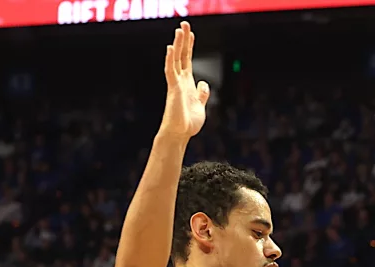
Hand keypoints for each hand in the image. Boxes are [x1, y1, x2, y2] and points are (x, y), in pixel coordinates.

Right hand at [160, 22, 209, 141]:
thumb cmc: (188, 123)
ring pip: (176, 60)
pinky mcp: (173, 90)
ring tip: (179, 30)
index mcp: (188, 84)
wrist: (180, 134)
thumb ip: (202, 94)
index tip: (191, 34)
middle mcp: (180, 81)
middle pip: (182, 56)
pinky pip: (170, 72)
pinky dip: (170, 60)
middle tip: (184, 24)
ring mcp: (176, 84)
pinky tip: (171, 48)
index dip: (189, 47)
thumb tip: (204, 84)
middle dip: (184, 40)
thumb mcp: (200, 106)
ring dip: (178, 45)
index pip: (188, 61)